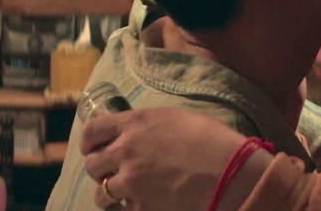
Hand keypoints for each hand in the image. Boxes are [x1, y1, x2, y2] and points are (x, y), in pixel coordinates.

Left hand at [81, 107, 272, 209]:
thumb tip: (139, 132)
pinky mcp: (140, 208)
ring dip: (110, 195)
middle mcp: (126, 150)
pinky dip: (127, 210)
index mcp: (136, 123)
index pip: (92, 130)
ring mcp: (130, 182)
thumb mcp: (179, 119)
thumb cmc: (214, 141)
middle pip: (92, 164)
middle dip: (101, 169)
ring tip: (126, 195)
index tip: (94, 147)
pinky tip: (142, 205)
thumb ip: (150, 126)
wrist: (231, 173)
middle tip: (115, 173)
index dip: (90, 141)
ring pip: (100, 194)